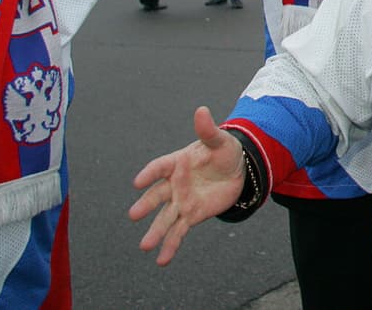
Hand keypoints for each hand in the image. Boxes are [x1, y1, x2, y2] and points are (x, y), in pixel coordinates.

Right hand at [129, 106, 246, 265]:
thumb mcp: (220, 141)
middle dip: (145, 205)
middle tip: (134, 215)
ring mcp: (181, 201)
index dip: (150, 173)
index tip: (138, 182)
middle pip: (156, 195)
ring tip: (145, 246)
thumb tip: (201, 110)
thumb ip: (208, 130)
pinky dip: (170, 246)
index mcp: (177, 162)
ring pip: (164, 218)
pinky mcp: (191, 216)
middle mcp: (174, 184)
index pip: (160, 167)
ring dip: (155, 232)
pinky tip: (162, 260)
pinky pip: (178, 232)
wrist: (237, 171)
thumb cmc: (224, 151)